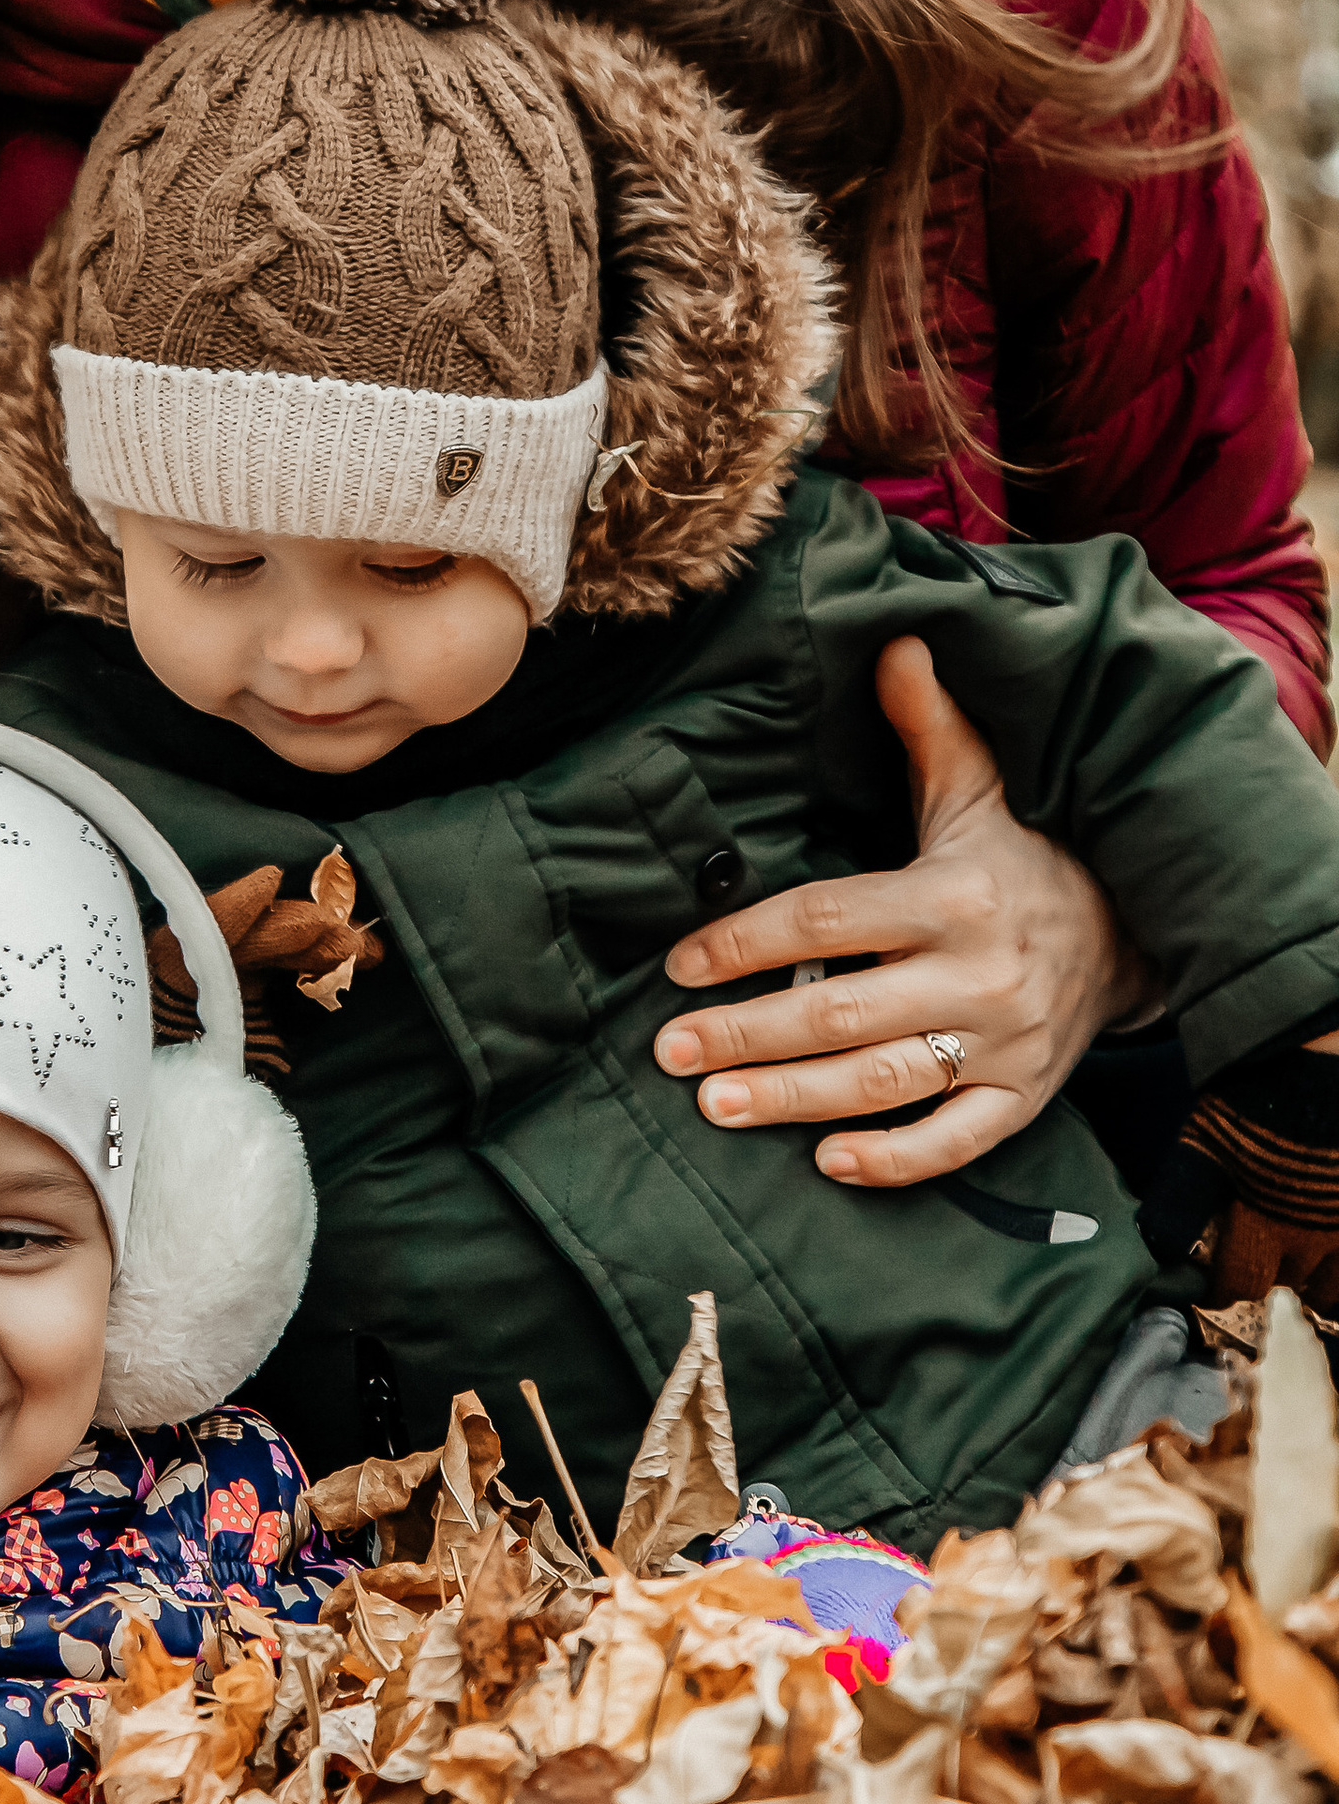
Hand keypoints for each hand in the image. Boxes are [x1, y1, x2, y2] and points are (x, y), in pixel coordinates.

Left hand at [652, 636, 1162, 1189]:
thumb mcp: (981, 788)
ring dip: (795, 1100)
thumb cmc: (1024, 857)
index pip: (830, 920)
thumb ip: (929, 726)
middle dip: (748, 1032)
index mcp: (954, 893)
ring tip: (715, 1106)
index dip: (747, 941)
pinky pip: (958, 1141)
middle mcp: (980, 973)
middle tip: (669, 1050)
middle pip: (841, 1011)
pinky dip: (896, 1159)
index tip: (679, 964)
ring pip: (885, 1082)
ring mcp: (1004, 1043)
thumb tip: (895, 639)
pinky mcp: (1025, 1097)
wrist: (1134, 932)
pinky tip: (828, 1163)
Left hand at [1149, 1035, 1338, 1308]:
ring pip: (1336, 1280)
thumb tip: (1157, 1247)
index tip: (1220, 1286)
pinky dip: (1338, 1253)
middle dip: (1274, 1281)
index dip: (1226, 1290)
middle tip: (1263, 1266)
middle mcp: (1316, 1237)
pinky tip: (1325, 1235)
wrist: (1311, 1060)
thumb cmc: (1250, 1102)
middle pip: (1294, 1286)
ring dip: (1317, 1278)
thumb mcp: (1201, 1149)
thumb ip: (1180, 1203)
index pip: (1244, 1284)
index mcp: (1266, 1228)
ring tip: (1302, 1264)